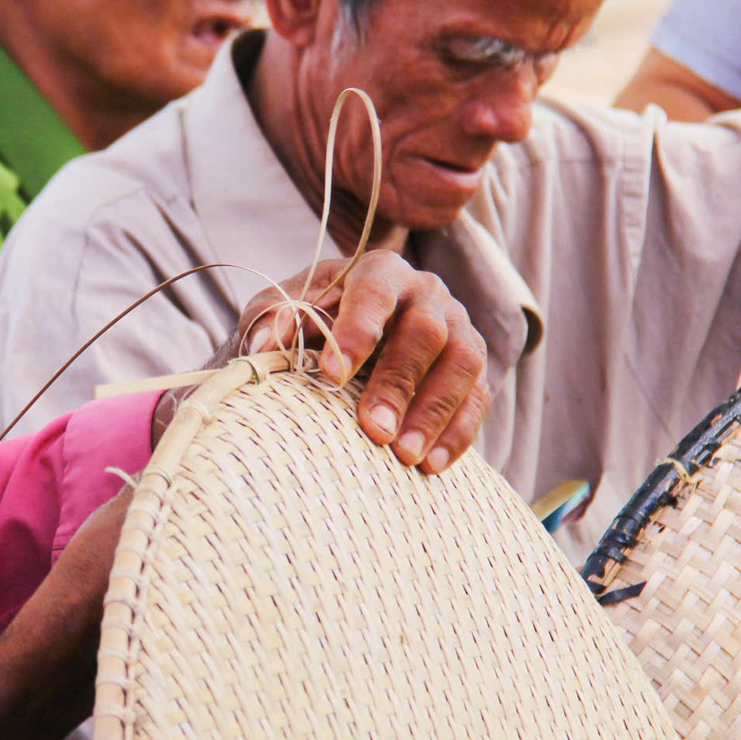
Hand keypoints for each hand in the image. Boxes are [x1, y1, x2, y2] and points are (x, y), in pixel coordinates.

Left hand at [174, 252, 489, 471]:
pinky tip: (431, 467)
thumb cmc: (311, 320)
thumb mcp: (281, 311)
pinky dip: (457, 433)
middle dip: (398, 384)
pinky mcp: (473, 368)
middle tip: (374, 430)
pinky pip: (478, 397)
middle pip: (425, 332)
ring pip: (463, 363)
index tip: (331, 374)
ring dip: (434, 412)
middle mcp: (426, 292)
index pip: (374, 294)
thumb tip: (262, 346)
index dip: (357, 333)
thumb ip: (271, 320)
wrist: (348, 335)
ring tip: (405, 456)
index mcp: (379, 271)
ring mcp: (457, 327)